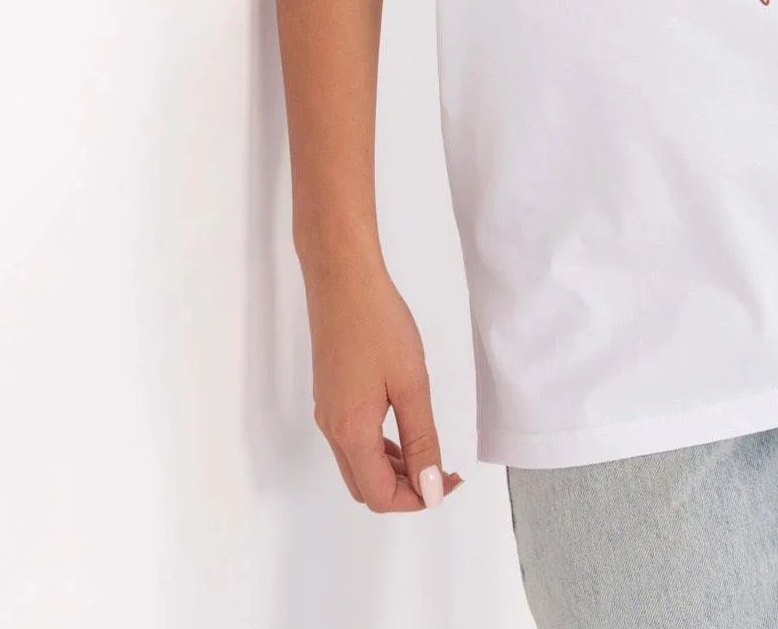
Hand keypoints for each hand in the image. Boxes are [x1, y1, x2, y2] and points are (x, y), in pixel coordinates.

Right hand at [305, 261, 465, 513]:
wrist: (342, 278)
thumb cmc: (379, 324)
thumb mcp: (411, 383)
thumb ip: (422, 439)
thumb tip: (430, 489)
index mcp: (351, 432)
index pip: (381, 495)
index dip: (418, 498)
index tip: (450, 479)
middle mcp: (333, 429)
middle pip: (366, 487)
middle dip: (406, 488)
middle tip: (442, 468)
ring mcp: (327, 412)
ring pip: (358, 465)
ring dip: (393, 469)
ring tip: (429, 451)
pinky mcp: (330, 394)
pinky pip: (352, 440)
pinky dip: (379, 448)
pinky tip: (403, 429)